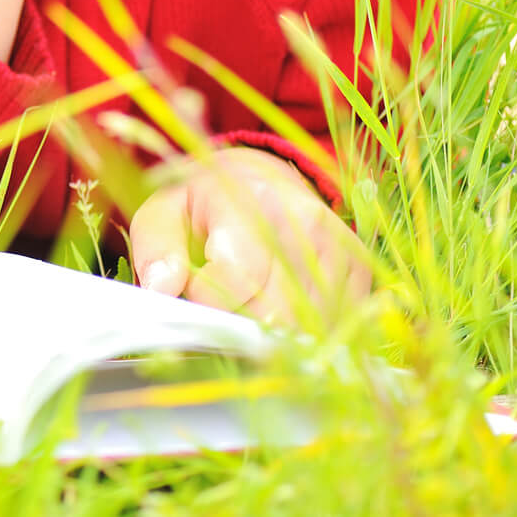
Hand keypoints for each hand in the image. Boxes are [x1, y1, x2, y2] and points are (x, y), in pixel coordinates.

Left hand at [129, 146, 371, 324]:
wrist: (260, 180)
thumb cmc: (204, 204)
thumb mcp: (164, 212)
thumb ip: (157, 249)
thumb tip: (162, 289)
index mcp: (251, 200)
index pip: (235, 279)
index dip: (206, 302)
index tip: (191, 295)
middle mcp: (305, 221)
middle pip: (275, 311)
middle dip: (239, 327)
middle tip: (218, 313)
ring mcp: (339, 246)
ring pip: (307, 326)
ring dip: (272, 337)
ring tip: (247, 312)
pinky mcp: (359, 268)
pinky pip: (334, 324)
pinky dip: (305, 334)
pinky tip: (280, 315)